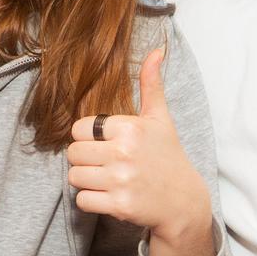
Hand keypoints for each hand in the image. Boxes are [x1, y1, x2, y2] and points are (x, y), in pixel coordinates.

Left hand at [68, 47, 214, 255]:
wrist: (184, 201)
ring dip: (86, 180)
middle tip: (104, 163)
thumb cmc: (168, 156)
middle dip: (84, 159)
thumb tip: (156, 50)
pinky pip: (82, 201)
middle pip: (73, 153)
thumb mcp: (160, 119)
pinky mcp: (119, 205)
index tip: (106, 144)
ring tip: (106, 179)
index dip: (88, 137)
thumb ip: (151, 85)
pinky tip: (109, 196)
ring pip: (74, 177)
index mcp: (130, 128)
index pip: (80, 129)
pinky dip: (91, 201)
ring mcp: (121, 180)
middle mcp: (124, 152)